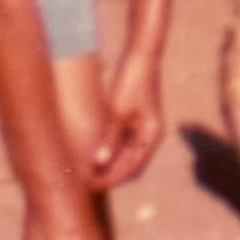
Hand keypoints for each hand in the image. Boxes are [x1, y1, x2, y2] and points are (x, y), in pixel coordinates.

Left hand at [91, 50, 162, 187]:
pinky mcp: (137, 120)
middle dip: (112, 177)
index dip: (112, 179)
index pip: (132, 169)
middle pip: (132, 167)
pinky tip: (95, 152)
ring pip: (127, 157)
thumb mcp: (118, 110)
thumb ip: (110, 137)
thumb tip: (100, 162)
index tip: (93, 184)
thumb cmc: (132, 79)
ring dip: (111, 166)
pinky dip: (112, 152)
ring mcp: (145, 129)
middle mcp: (151, 136)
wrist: (142, 55)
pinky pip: (124, 145)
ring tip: (89, 171)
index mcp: (151, 136)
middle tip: (88, 182)